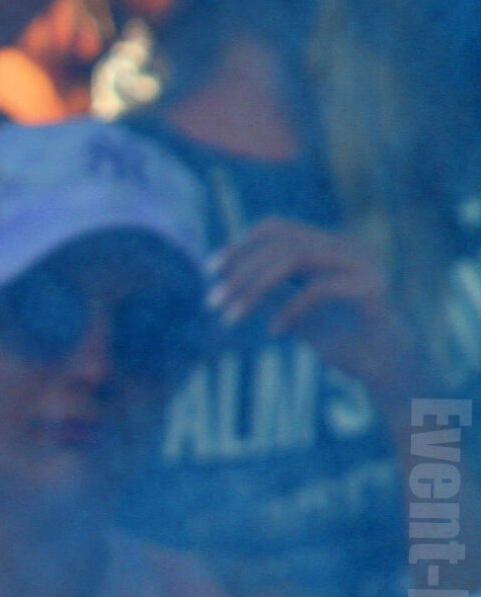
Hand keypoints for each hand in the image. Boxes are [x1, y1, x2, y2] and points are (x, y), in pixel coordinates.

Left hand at [212, 218, 421, 407]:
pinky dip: (289, 310)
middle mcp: (349, 247)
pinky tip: (274, 332)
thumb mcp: (294, 311)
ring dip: (254, 288)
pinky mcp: (373, 288)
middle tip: (211, 302)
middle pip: (282, 241)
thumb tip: (228, 275)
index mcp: (331, 246)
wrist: (386, 368)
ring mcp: (364, 264)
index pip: (278, 228)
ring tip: (229, 317)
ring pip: (296, 257)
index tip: (210, 270)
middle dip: (241, 271)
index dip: (241, 245)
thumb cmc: (342, 339)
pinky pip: (318, 289)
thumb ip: (270, 291)